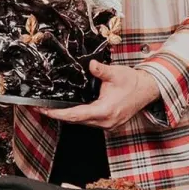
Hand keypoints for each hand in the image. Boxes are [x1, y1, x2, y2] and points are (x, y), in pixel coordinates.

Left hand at [40, 61, 160, 129]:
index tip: (44, 110)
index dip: (58, 114)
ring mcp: (107, 124)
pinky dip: (78, 116)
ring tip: (51, 110)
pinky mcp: (108, 123)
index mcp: (105, 111)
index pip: (75, 115)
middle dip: (58, 115)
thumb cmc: (132, 82)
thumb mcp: (116, 73)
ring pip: (82, 123)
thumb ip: (101, 70)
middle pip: (76, 121)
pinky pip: (88, 122)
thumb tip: (90, 65)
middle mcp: (105, 121)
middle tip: (41, 108)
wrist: (147, 90)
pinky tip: (69, 110)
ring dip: (67, 117)